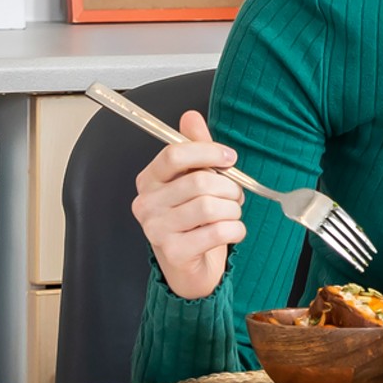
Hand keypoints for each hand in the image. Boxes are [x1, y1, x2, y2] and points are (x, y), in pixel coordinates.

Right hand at [131, 111, 246, 301]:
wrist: (188, 266)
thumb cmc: (192, 220)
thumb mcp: (193, 179)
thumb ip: (194, 148)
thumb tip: (190, 116)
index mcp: (149, 180)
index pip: (175, 154)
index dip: (208, 151)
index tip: (230, 158)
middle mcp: (146, 204)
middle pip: (198, 181)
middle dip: (229, 186)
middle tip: (236, 195)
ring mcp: (156, 230)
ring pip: (210, 207)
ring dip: (234, 210)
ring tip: (233, 213)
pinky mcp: (174, 252)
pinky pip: (217, 232)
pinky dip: (236, 230)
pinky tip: (234, 231)